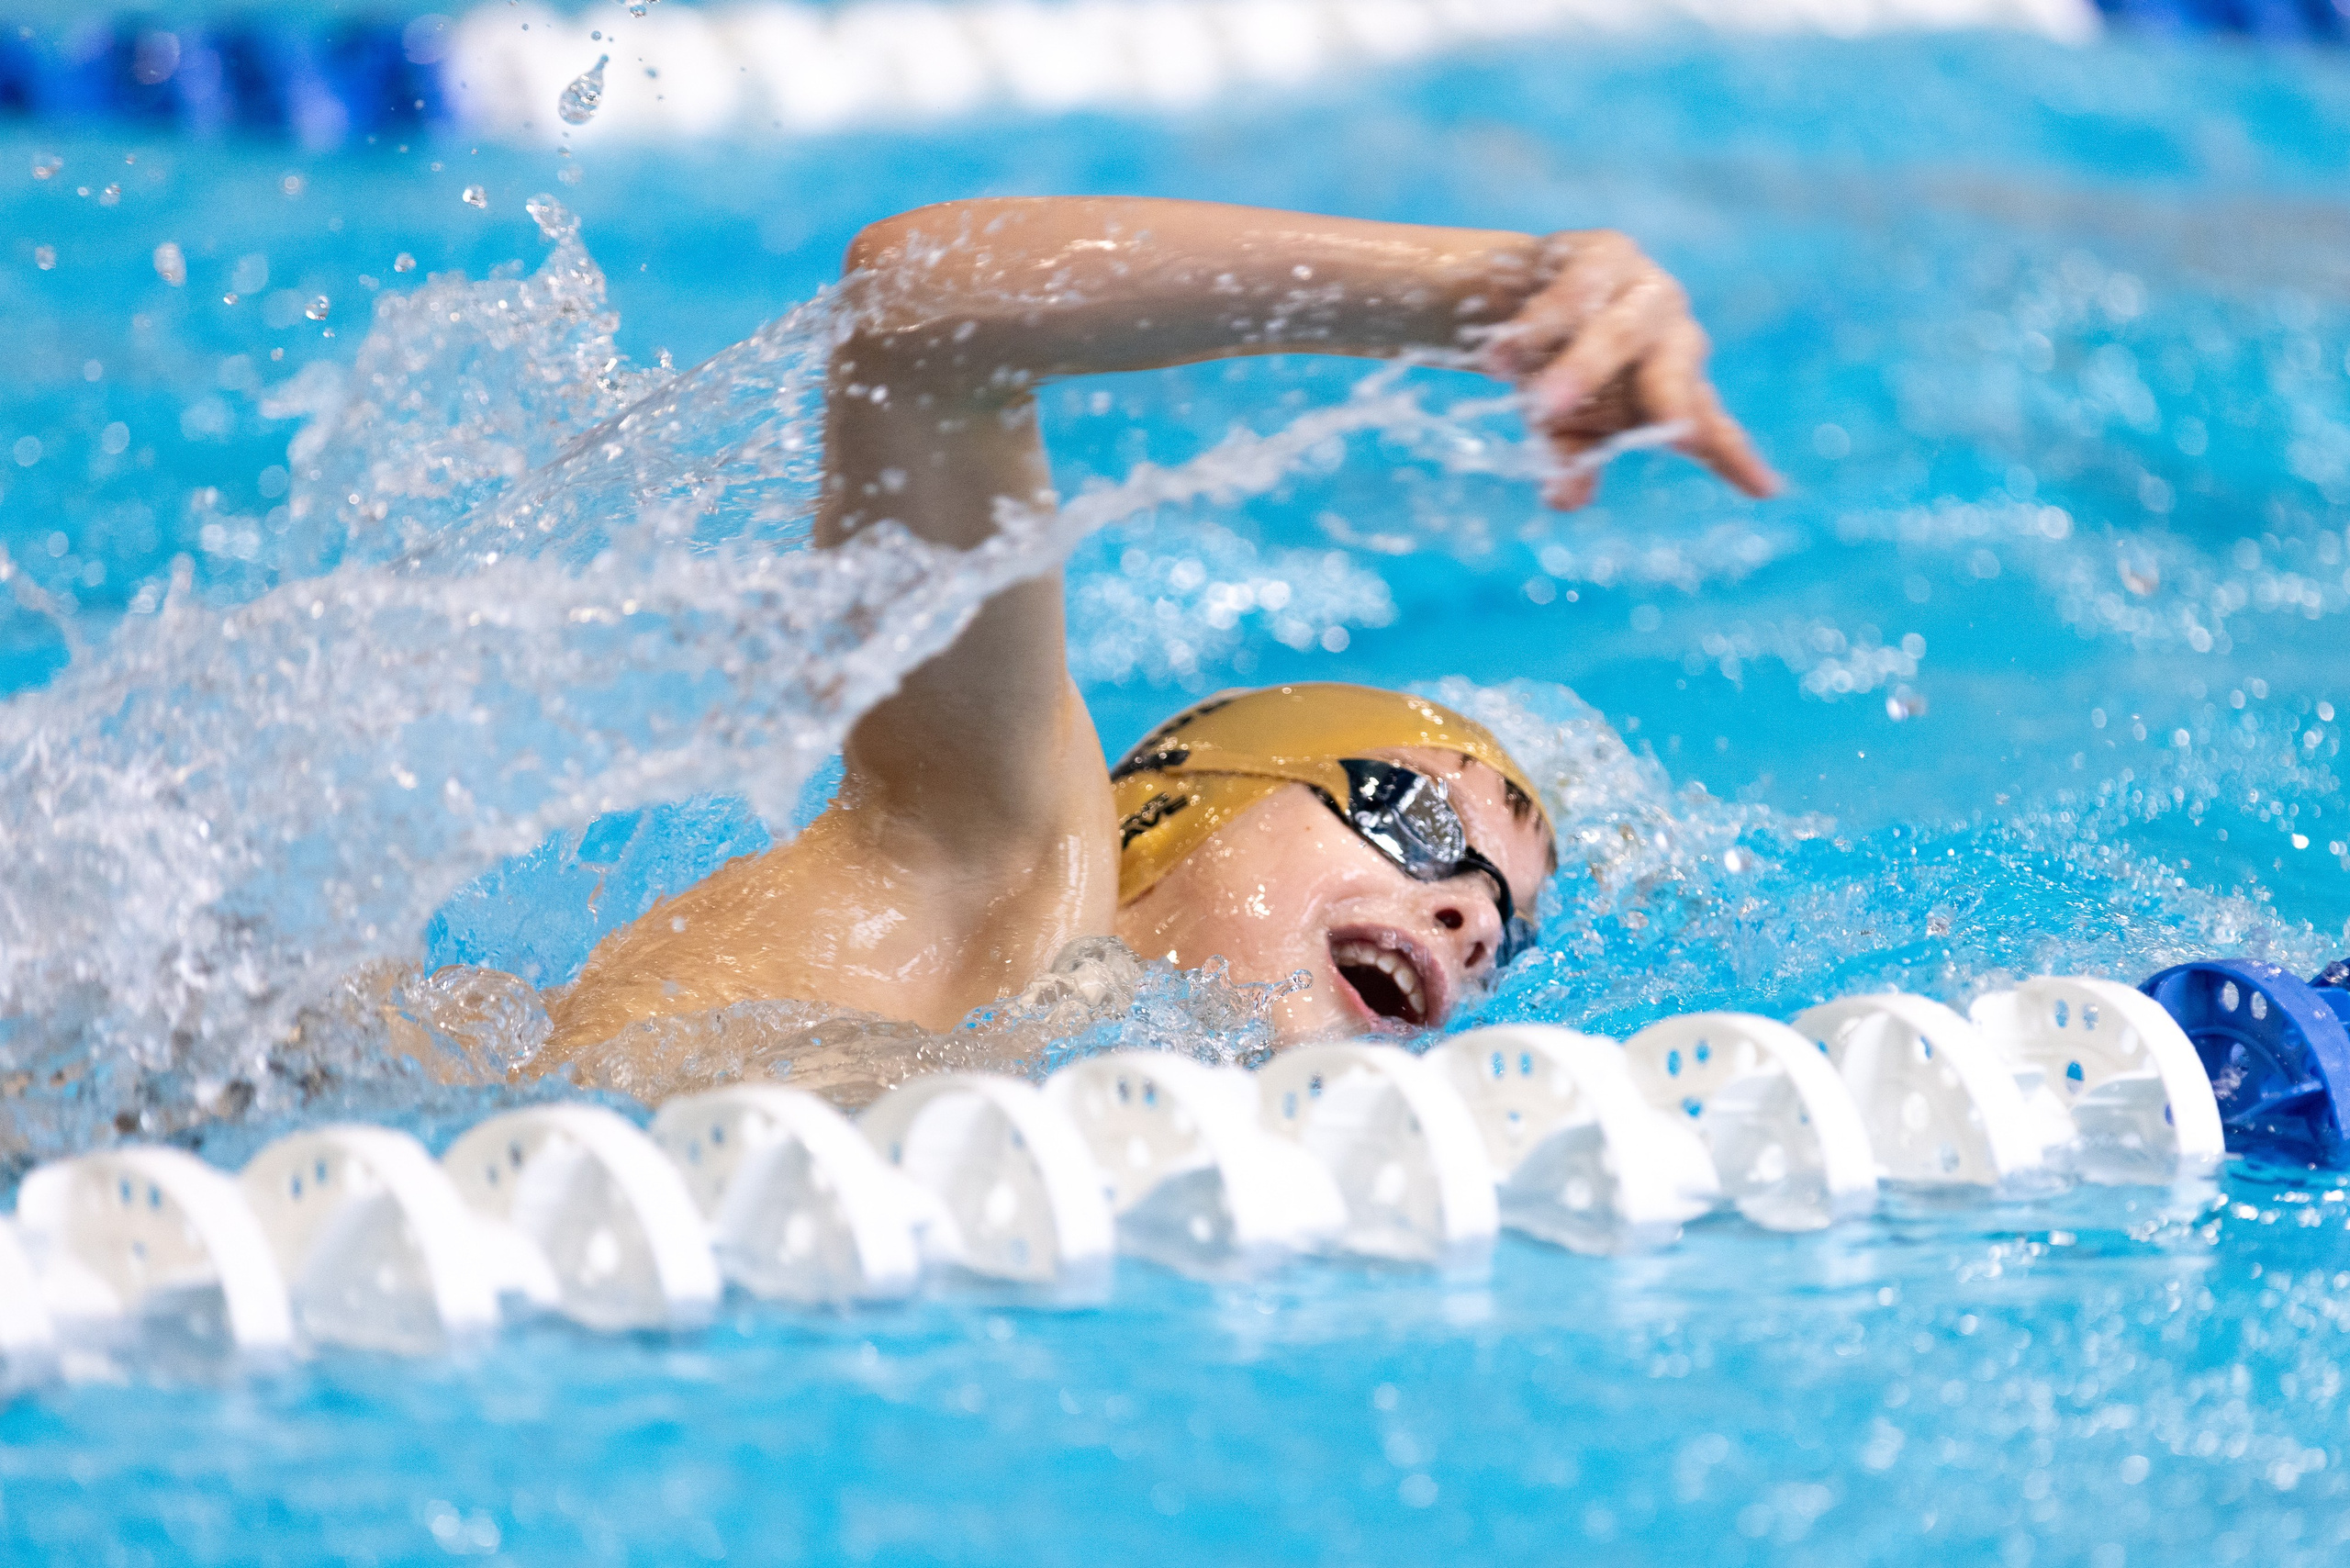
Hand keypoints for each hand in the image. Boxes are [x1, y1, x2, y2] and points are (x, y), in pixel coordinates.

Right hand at [1481, 230, 1778, 509]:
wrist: (1508, 296)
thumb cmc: (1551, 369)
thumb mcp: (1560, 424)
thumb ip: (1569, 460)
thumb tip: (1565, 500)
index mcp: (1675, 383)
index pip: (1708, 423)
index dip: (1734, 456)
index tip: (1765, 490)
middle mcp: (1672, 334)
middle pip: (1674, 374)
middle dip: (1671, 403)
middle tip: (1676, 436)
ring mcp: (1642, 288)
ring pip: (1616, 336)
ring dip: (1580, 371)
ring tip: (1540, 409)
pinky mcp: (1602, 253)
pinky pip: (1569, 298)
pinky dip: (1532, 331)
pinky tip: (1498, 361)